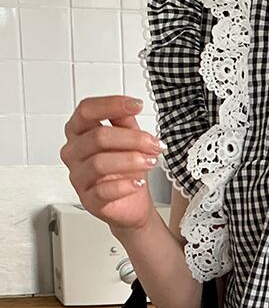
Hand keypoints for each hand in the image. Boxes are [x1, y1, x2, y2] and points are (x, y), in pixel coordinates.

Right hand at [60, 95, 164, 232]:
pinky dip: (125, 185)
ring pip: (100, 163)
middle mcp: (73, 152)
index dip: (111, 105)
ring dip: (131, 160)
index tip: (137, 104)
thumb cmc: (127, 170)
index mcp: (79, 132)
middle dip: (133, 139)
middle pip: (98, 137)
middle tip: (155, 144)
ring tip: (151, 162)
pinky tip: (139, 183)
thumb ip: (126, 122)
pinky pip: (104, 191)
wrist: (132, 203)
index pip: (86, 110)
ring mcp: (78, 177)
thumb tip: (131, 105)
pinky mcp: (89, 199)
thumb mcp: (130, 141)